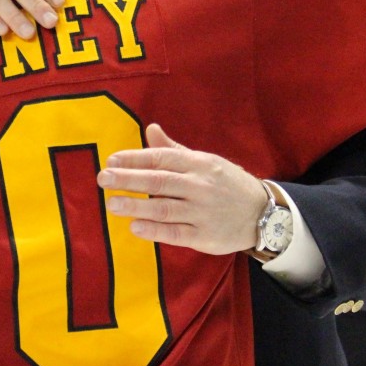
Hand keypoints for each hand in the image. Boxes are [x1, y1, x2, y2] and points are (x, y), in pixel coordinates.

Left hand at [97, 124, 267, 254]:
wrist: (262, 213)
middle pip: (159, 181)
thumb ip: (173, 150)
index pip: (161, 158)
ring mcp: (202, 212)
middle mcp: (199, 186)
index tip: (111, 160)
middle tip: (103, 178)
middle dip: (129, 179)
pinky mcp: (205, 236)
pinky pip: (176, 233)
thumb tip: (150, 128)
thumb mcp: (204, 161)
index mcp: (197, 164)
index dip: (135, 158)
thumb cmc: (225, 184)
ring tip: (112, 204)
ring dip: (136, 206)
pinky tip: (135, 227)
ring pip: (164, 208)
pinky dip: (155, 230)